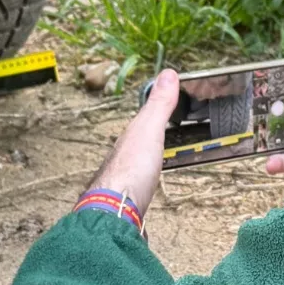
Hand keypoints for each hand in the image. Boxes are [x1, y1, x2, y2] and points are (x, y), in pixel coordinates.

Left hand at [87, 69, 179, 216]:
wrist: (116, 211)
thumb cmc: (130, 171)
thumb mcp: (149, 130)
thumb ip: (159, 105)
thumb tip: (167, 74)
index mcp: (130, 137)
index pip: (144, 118)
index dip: (155, 110)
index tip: (165, 101)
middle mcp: (126, 155)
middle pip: (139, 140)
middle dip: (150, 134)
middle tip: (163, 126)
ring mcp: (127, 177)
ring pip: (138, 160)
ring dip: (147, 155)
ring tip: (156, 153)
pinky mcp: (132, 197)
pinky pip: (141, 181)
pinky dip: (147, 177)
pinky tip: (148, 183)